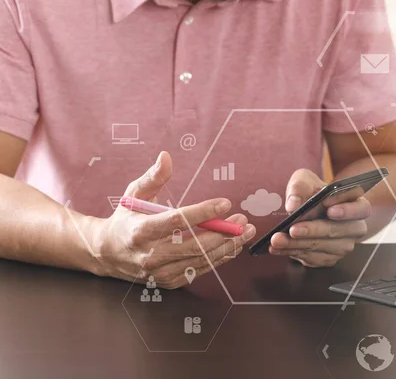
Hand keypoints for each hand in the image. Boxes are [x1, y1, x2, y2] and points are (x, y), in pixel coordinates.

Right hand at [87, 152, 255, 288]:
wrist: (107, 254)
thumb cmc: (125, 219)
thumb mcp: (134, 194)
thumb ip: (153, 177)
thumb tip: (166, 156)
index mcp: (141, 231)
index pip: (177, 221)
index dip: (204, 212)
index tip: (225, 203)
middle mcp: (150, 255)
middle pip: (194, 244)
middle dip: (223, 232)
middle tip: (242, 220)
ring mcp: (159, 272)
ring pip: (200, 260)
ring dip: (227, 246)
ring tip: (245, 232)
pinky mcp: (168, 282)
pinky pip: (199, 270)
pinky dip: (219, 258)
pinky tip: (233, 246)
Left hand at [269, 169, 370, 266]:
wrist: (307, 210)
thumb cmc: (311, 192)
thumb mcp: (304, 181)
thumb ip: (299, 188)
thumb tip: (293, 204)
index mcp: (356, 204)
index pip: (360, 208)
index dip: (346, 209)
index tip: (327, 205)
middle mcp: (355, 227)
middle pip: (339, 231)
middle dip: (314, 230)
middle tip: (293, 229)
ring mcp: (344, 245)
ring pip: (323, 246)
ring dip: (298, 244)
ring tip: (277, 239)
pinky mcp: (330, 258)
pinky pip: (312, 258)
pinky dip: (292, 252)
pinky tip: (278, 247)